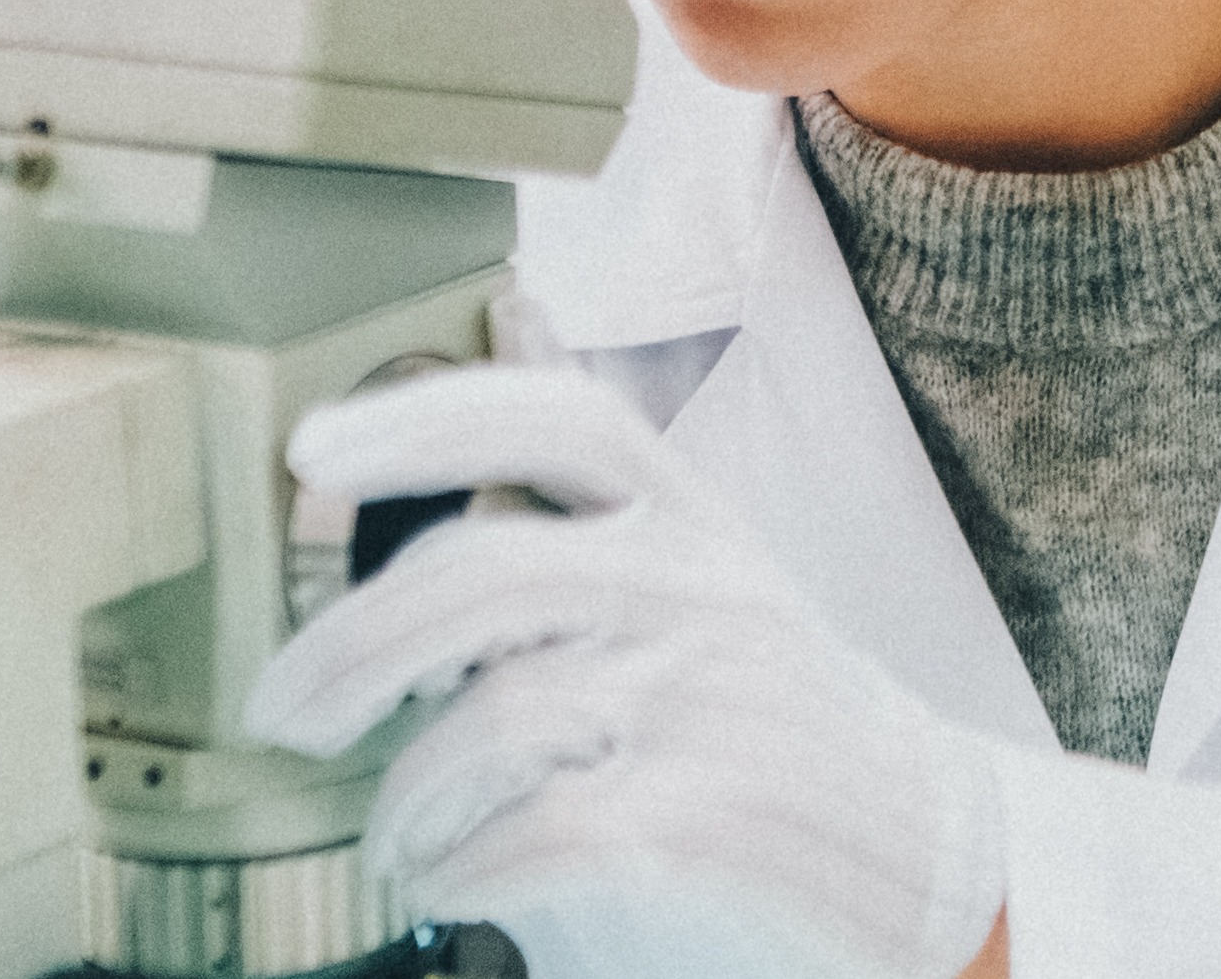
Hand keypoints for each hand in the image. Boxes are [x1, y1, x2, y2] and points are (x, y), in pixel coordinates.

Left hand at [249, 366, 1010, 978]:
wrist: (936, 871)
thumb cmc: (784, 735)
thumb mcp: (709, 582)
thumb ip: (593, 499)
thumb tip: (500, 337)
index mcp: (699, 525)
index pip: (559, 421)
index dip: (424, 416)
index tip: (309, 450)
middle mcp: (705, 594)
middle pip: (482, 572)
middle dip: (347, 647)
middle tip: (284, 713)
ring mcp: (711, 705)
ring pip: (490, 719)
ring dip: (405, 800)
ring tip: (398, 841)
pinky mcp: (709, 824)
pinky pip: (529, 833)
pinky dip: (459, 868)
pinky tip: (455, 882)